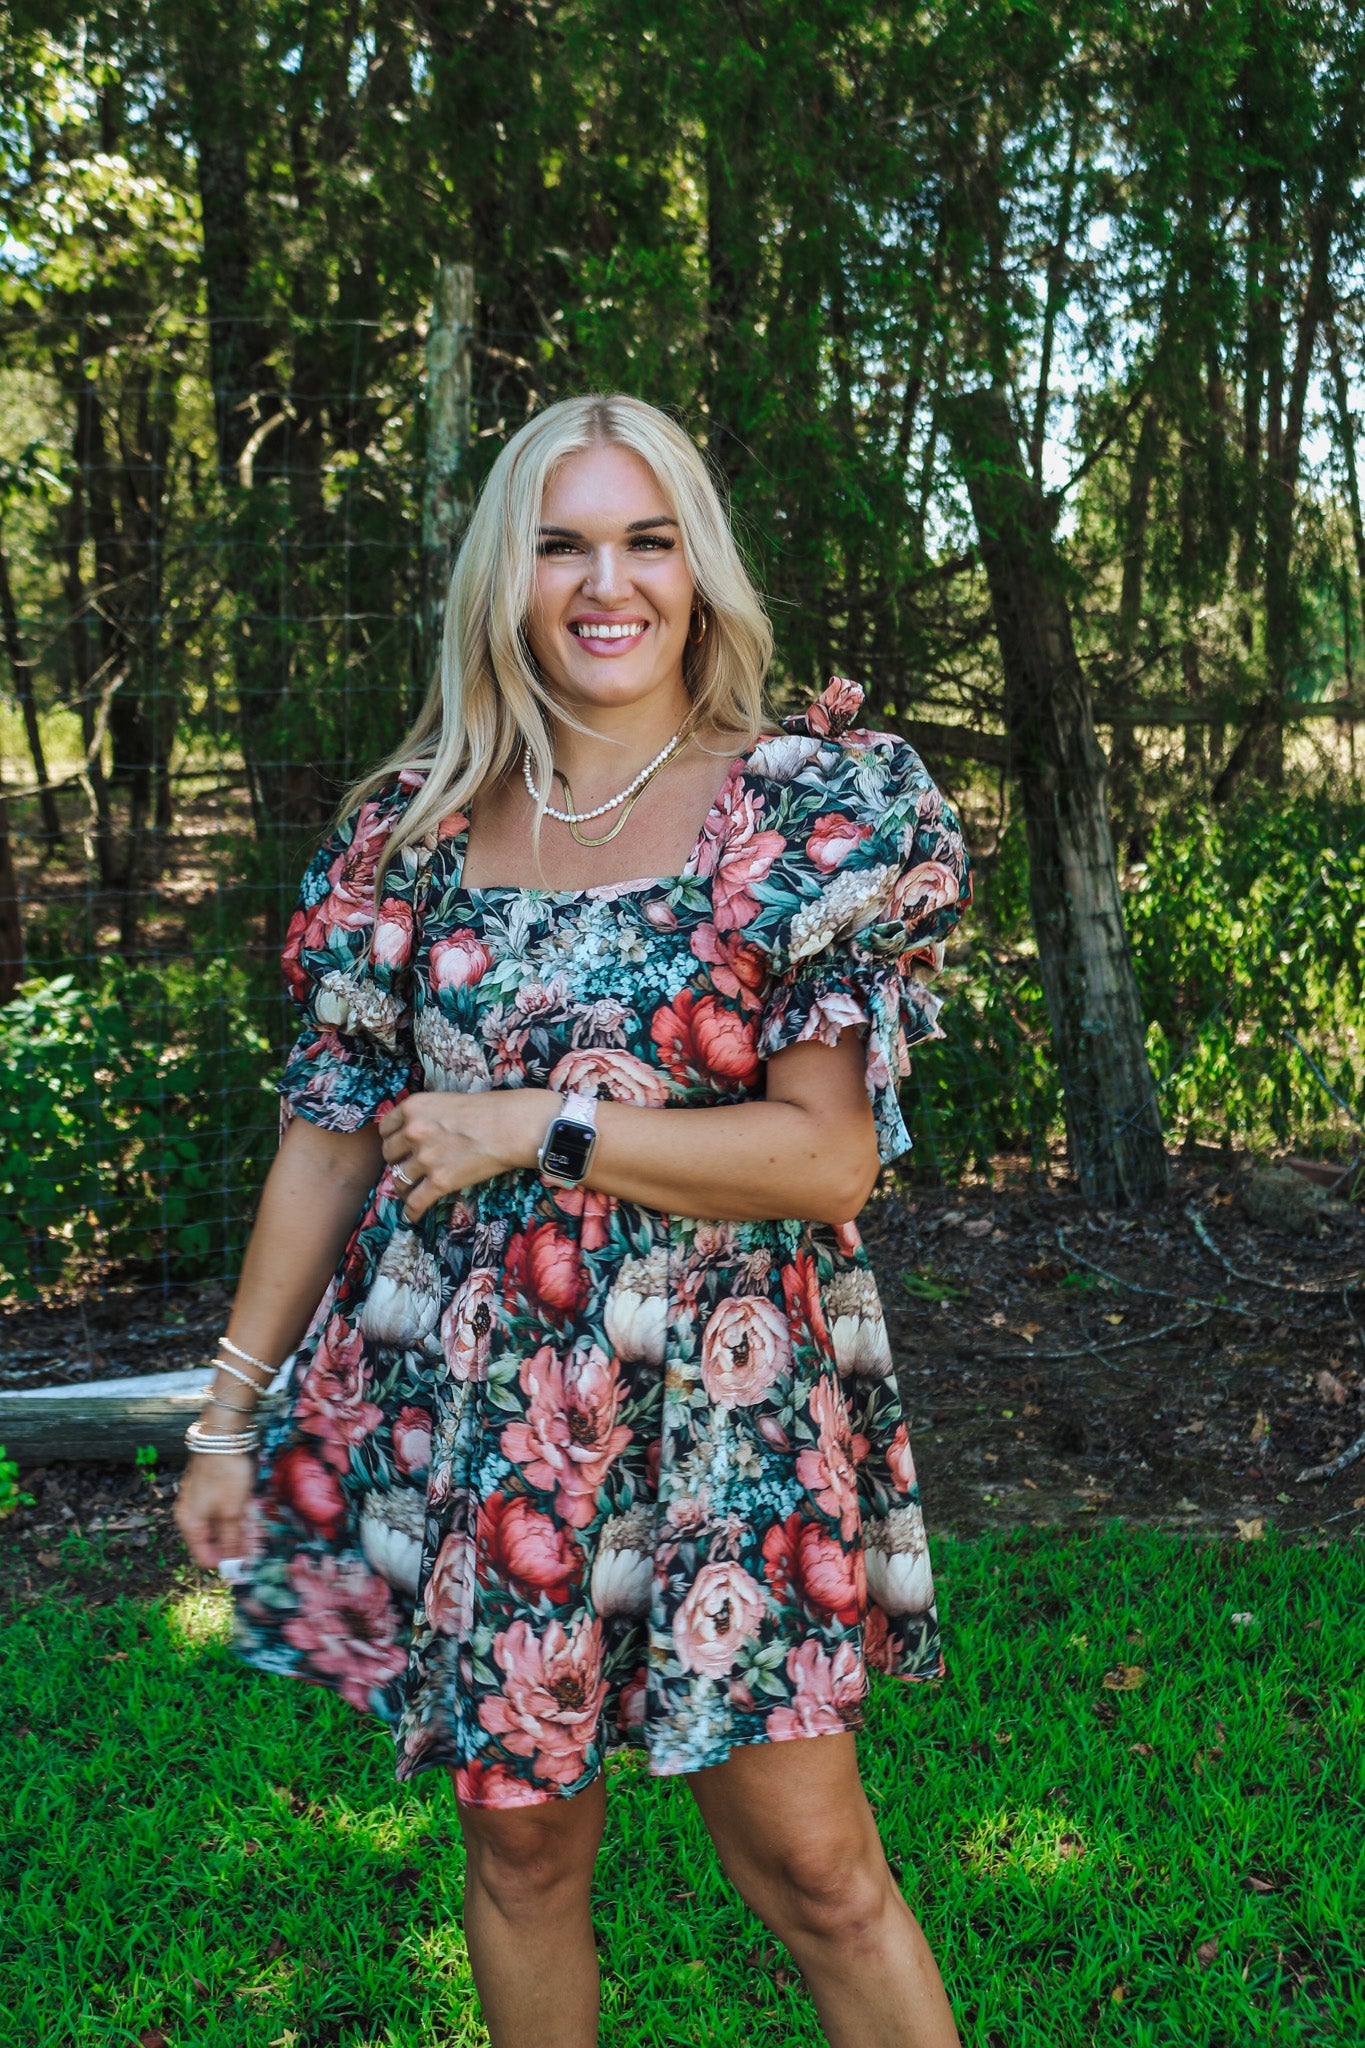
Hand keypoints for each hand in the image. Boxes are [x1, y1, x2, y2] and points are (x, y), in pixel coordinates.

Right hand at [174, 1451, 255, 1571]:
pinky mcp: (210, 1489)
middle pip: (213, 1542)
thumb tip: (232, 1567)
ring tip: (257, 1531)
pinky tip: (250, 1513)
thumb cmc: (224, 1476)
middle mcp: (191, 1516)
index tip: (247, 1564)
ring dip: (238, 1531)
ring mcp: (200, 1501)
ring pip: (219, 1526)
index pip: (204, 1558)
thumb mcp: (231, 1512)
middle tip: (257, 1547)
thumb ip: (231, 1541)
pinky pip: (222, 1511)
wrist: (222, 1436)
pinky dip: (236, 1516)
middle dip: (235, 1547)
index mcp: (190, 1525)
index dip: (225, 1564)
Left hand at [377, 1089, 554, 1221]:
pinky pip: (416, 1202)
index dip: (392, 1139)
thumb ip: (426, 1116)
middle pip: (389, 1154)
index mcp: (413, 1107)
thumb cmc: (488, 1110)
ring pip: (400, 1180)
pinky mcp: (440, 1181)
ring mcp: (425, 1158)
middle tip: (409, 1166)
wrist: (512, 1126)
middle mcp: (413, 1131)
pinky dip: (411, 1212)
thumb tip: (415, 1135)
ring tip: (412, 1192)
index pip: (385, 1129)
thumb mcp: (446, 1101)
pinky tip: (412, 1215)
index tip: (399, 1147)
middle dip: (398, 1162)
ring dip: (404, 1188)